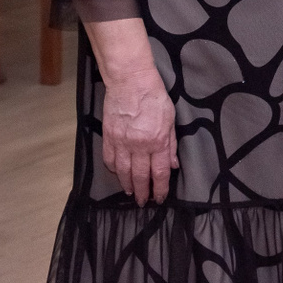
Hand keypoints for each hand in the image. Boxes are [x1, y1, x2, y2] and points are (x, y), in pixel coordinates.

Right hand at [100, 65, 177, 205]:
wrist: (131, 81)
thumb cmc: (154, 97)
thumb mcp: (170, 119)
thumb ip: (171, 144)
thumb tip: (173, 165)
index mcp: (157, 141)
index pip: (159, 173)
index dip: (159, 188)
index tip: (159, 198)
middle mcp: (139, 145)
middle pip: (140, 176)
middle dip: (142, 192)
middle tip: (143, 201)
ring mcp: (122, 142)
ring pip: (123, 171)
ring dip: (127, 184)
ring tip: (130, 192)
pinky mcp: (109, 136)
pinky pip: (109, 158)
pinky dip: (113, 169)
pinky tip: (117, 173)